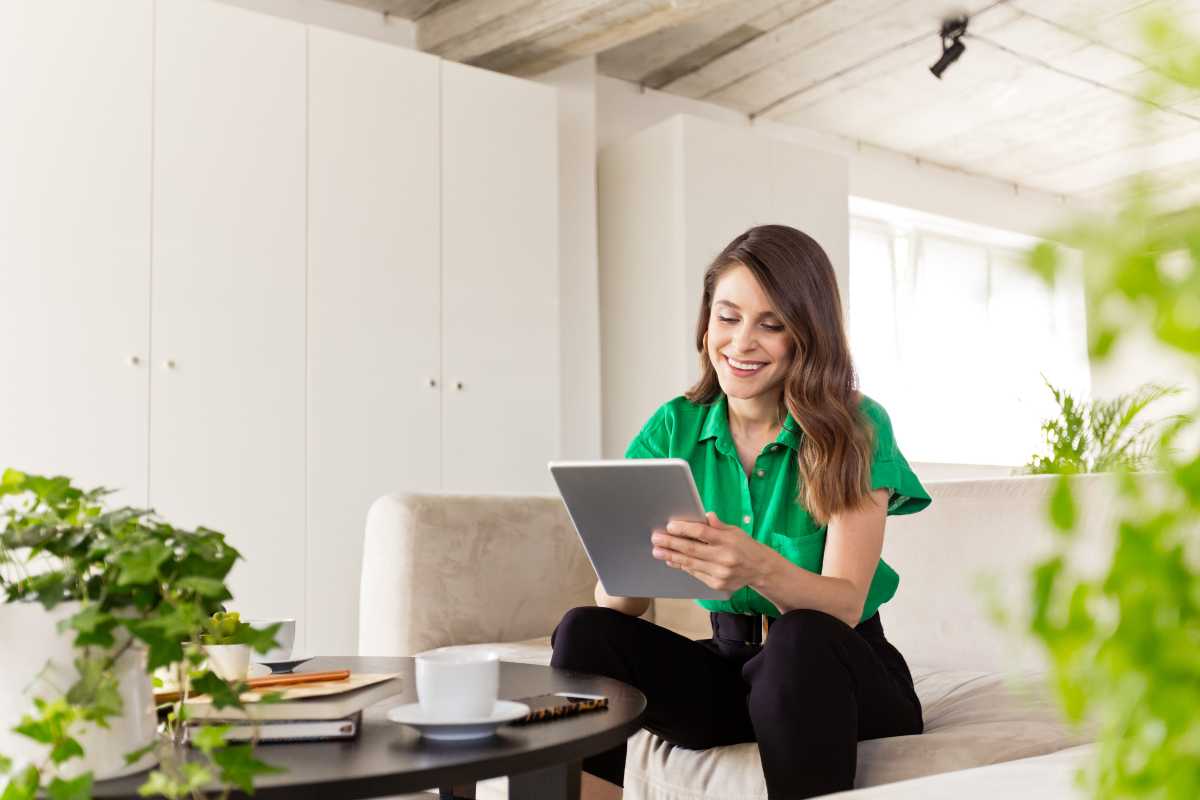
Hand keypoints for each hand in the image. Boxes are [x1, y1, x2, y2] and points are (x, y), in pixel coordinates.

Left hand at [650, 512, 772, 593]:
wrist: (760, 569)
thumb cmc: (745, 546)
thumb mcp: (735, 531)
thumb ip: (718, 525)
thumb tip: (705, 515)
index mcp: (728, 541)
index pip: (702, 533)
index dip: (684, 529)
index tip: (669, 526)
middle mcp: (724, 558)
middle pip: (692, 549)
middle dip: (671, 543)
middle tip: (656, 539)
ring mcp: (720, 573)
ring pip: (690, 563)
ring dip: (672, 556)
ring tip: (658, 551)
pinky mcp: (717, 584)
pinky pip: (695, 573)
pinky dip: (682, 566)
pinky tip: (672, 560)